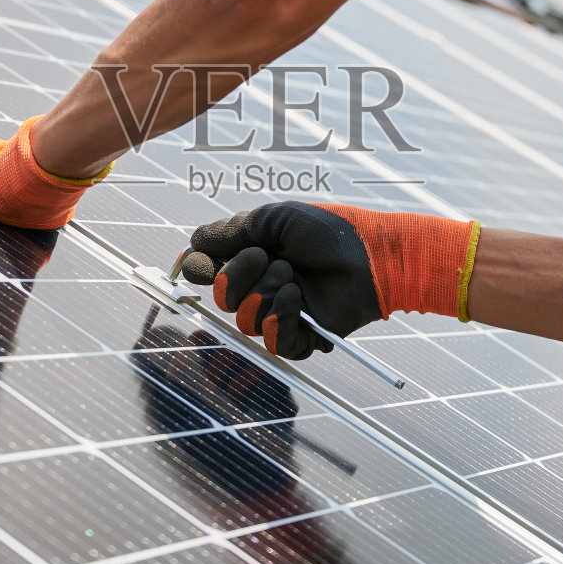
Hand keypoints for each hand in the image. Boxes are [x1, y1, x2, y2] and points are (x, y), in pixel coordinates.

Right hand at [177, 201, 480, 359]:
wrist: (370, 256)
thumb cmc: (328, 231)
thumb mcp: (273, 219)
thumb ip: (230, 232)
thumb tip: (192, 245)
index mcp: (251, 259)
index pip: (208, 272)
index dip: (200, 269)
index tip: (200, 263)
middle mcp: (261, 287)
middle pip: (222, 298)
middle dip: (242, 276)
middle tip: (273, 259)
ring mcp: (280, 313)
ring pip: (245, 320)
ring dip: (269, 294)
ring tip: (296, 279)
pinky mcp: (302, 337)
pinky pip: (273, 343)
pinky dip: (281, 321)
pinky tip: (298, 302)